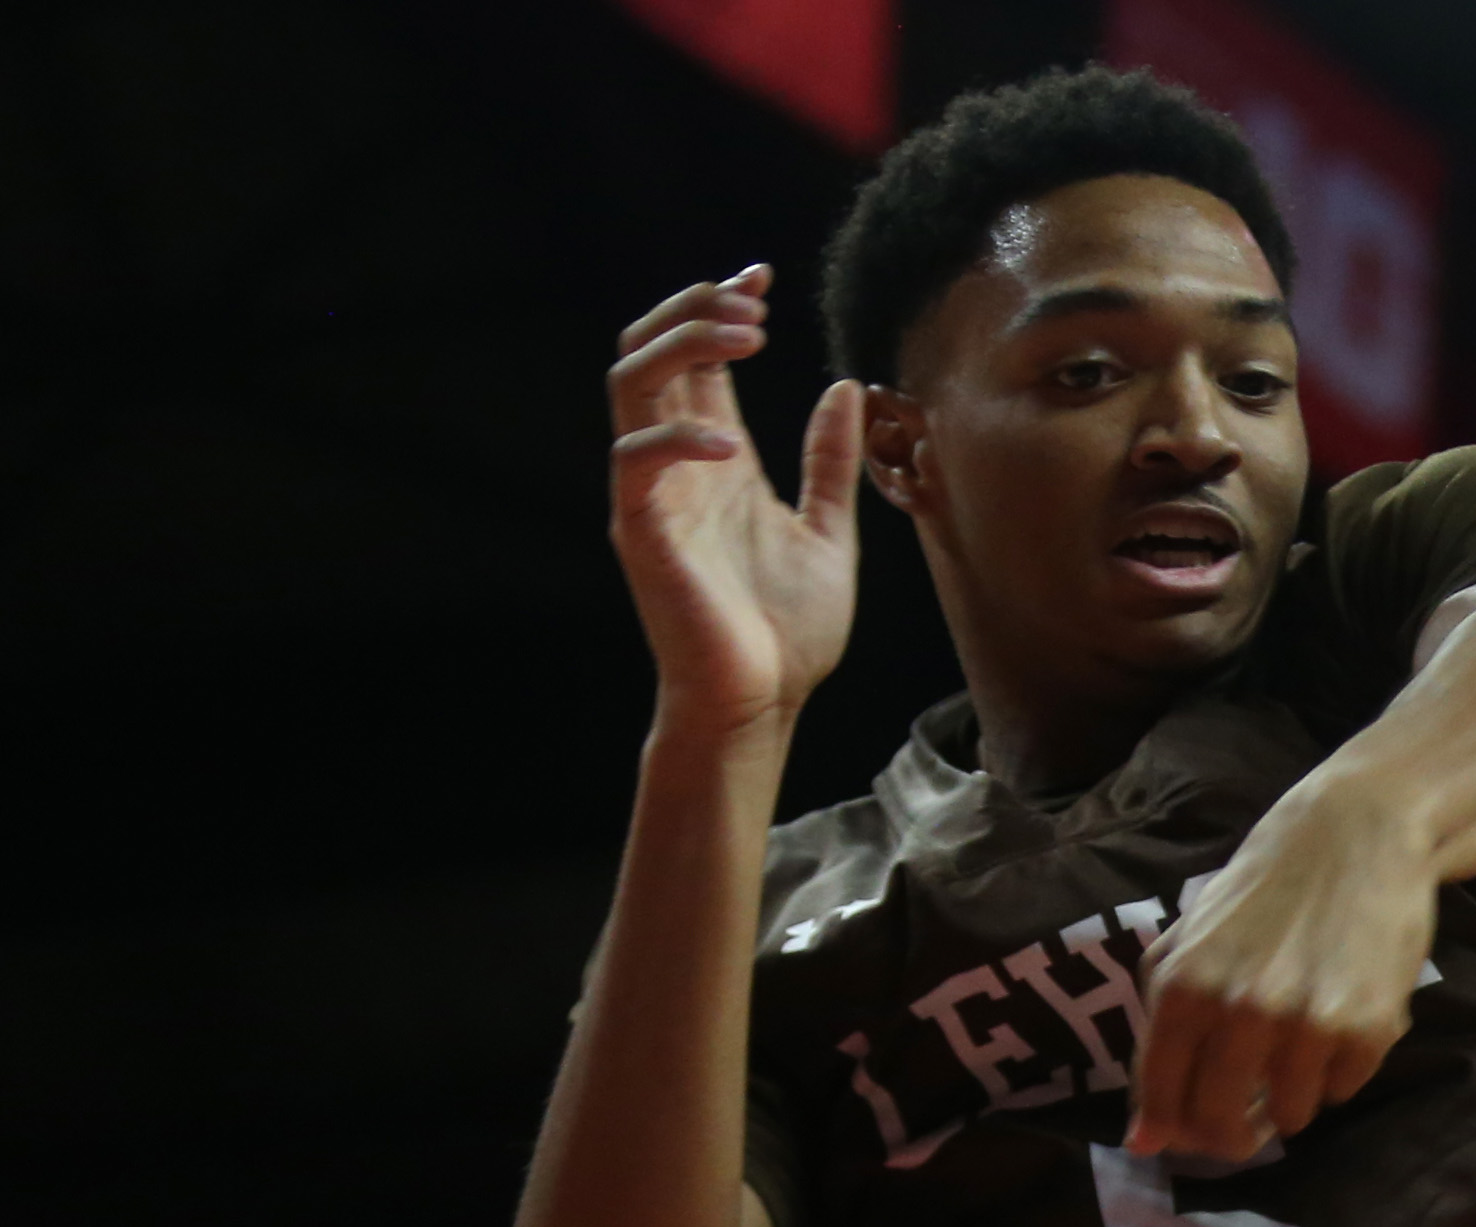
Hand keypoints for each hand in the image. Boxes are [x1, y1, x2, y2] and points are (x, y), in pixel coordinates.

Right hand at [607, 264, 860, 740]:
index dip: (720, 305)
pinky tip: (732, 443)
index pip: (700, 358)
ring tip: (746, 334)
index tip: (762, 275)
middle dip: (694, 307)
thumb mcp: (830, 531)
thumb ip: (831, 463)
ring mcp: (653, 493)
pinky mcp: (640, 531)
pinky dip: (678, 436)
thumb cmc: (787, 630)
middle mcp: (677, 463)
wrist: (762, 702)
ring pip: (631, 382)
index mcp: (717, 458)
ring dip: (683, 344)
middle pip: (652, 348)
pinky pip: (635, 459)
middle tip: (750, 297)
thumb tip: (844, 388)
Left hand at [1129, 767, 1441, 1159]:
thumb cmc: (1264, 889)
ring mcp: (1302, 1023)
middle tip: (1251, 1115)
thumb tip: (1141, 1142)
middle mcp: (1237, 1010)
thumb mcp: (1188, 943)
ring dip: (1295, 1094)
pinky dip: (1340, 1069)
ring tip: (1303, 1040)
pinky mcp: (1364, 1029)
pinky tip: (1341, 1018)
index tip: (1193, 1132)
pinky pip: (1342, 1090)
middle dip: (1235, 1133)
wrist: (1357, 832)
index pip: (1164, 1101)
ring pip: (1291, 1116)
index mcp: (1181, 988)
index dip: (1178, 1131)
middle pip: (1222, 1126)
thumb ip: (1157, 1036)